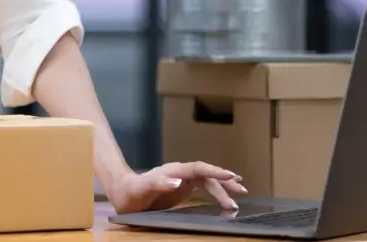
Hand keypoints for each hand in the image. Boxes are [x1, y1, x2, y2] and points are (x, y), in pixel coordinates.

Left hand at [107, 162, 247, 214]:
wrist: (124, 193)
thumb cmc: (131, 192)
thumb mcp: (142, 189)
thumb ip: (159, 183)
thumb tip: (178, 181)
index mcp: (174, 170)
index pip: (200, 169)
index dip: (215, 172)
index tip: (231, 176)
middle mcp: (181, 173)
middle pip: (207, 175)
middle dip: (224, 182)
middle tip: (242, 191)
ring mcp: (182, 180)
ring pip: (207, 181)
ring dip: (223, 188)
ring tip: (240, 195)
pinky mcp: (182, 188)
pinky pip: (203, 188)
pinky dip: (215, 192)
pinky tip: (224, 197)